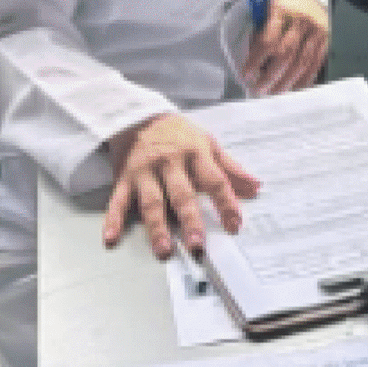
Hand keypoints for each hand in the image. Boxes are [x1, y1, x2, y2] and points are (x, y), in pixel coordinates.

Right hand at [102, 113, 258, 259]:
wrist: (139, 116)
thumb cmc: (179, 135)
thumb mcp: (208, 144)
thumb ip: (230, 168)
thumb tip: (256, 187)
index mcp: (195, 154)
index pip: (215, 180)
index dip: (226, 203)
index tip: (235, 225)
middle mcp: (170, 163)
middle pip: (182, 194)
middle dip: (190, 220)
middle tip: (197, 245)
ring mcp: (145, 171)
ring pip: (152, 201)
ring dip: (157, 227)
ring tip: (163, 250)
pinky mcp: (124, 178)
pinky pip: (118, 200)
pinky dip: (113, 220)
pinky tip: (111, 238)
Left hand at [243, 0, 329, 94]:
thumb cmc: (283, 0)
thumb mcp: (266, 8)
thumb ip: (260, 32)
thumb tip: (253, 61)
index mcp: (281, 10)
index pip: (268, 40)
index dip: (256, 61)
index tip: (247, 74)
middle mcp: (301, 20)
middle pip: (286, 55)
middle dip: (271, 76)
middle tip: (259, 89)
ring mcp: (317, 30)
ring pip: (302, 62)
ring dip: (287, 82)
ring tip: (275, 93)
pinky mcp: (327, 38)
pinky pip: (316, 63)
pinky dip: (305, 78)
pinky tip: (295, 88)